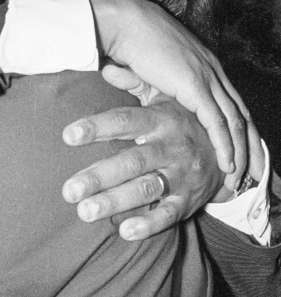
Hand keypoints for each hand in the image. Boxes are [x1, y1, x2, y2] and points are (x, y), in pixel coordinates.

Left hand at [62, 98, 224, 239]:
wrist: (228, 153)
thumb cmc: (181, 124)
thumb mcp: (164, 99)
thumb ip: (135, 83)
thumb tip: (107, 65)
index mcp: (161, 119)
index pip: (125, 121)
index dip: (97, 128)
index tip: (68, 136)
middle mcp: (171, 147)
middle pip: (131, 161)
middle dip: (99, 176)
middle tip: (68, 191)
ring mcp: (181, 175)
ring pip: (146, 189)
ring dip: (114, 201)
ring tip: (85, 212)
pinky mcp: (189, 200)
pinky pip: (168, 214)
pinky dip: (147, 224)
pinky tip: (123, 231)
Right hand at [87, 0, 249, 176]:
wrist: (125, 24)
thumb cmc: (131, 42)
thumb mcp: (151, 70)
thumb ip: (158, 88)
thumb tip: (149, 104)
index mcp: (206, 66)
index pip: (233, 103)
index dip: (240, 129)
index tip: (243, 152)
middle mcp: (213, 71)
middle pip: (242, 114)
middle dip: (252, 145)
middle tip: (256, 171)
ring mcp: (207, 77)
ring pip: (235, 121)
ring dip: (242, 151)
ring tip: (242, 176)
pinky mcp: (195, 85)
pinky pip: (217, 122)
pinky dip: (225, 145)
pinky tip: (228, 163)